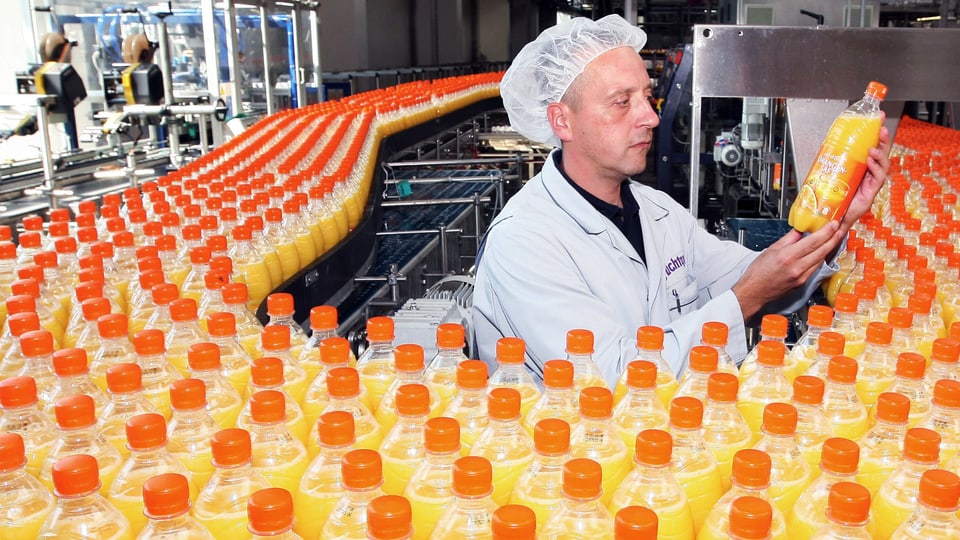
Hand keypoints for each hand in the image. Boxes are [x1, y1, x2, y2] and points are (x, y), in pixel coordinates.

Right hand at [732, 221, 843, 318]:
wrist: (754, 291)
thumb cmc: (758, 272)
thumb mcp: (771, 249)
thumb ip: (788, 239)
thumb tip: (800, 230)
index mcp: (788, 256)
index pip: (813, 241)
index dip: (827, 231)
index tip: (833, 223)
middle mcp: (797, 267)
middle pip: (823, 250)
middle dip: (835, 237)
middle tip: (841, 227)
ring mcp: (802, 276)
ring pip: (822, 258)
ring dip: (830, 246)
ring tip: (835, 237)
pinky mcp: (803, 282)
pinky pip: (816, 266)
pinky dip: (821, 257)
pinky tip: (823, 251)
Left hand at [841, 117, 890, 234]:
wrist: (834, 219)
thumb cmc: (835, 199)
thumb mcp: (833, 177)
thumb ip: (832, 163)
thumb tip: (824, 145)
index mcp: (862, 168)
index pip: (872, 149)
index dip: (875, 136)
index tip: (876, 122)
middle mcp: (869, 174)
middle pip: (881, 154)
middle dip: (883, 141)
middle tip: (881, 129)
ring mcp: (872, 183)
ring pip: (882, 165)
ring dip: (880, 155)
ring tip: (873, 148)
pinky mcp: (871, 193)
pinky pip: (877, 179)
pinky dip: (875, 169)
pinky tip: (870, 161)